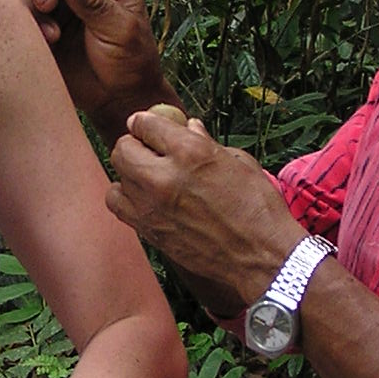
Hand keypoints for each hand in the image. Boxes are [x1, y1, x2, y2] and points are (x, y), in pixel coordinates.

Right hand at [18, 0, 170, 141]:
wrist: (118, 99)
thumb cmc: (131, 61)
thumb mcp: (120, 30)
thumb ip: (95, 3)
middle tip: (46, 3)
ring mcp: (61, 7)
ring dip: (35, 5)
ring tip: (52, 33)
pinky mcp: (44, 28)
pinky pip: (27, 16)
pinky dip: (31, 24)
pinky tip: (49, 41)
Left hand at [108, 106, 303, 300]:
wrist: (260, 256)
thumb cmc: (258, 207)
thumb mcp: (239, 162)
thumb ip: (206, 142)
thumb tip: (189, 127)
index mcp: (191, 152)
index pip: (146, 123)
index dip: (146, 121)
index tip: (148, 124)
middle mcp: (164, 176)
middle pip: (123, 148)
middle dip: (134, 144)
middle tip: (149, 149)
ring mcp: (152, 206)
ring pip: (117, 176)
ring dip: (129, 171)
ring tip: (147, 176)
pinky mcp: (148, 230)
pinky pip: (118, 204)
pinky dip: (126, 197)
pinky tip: (144, 198)